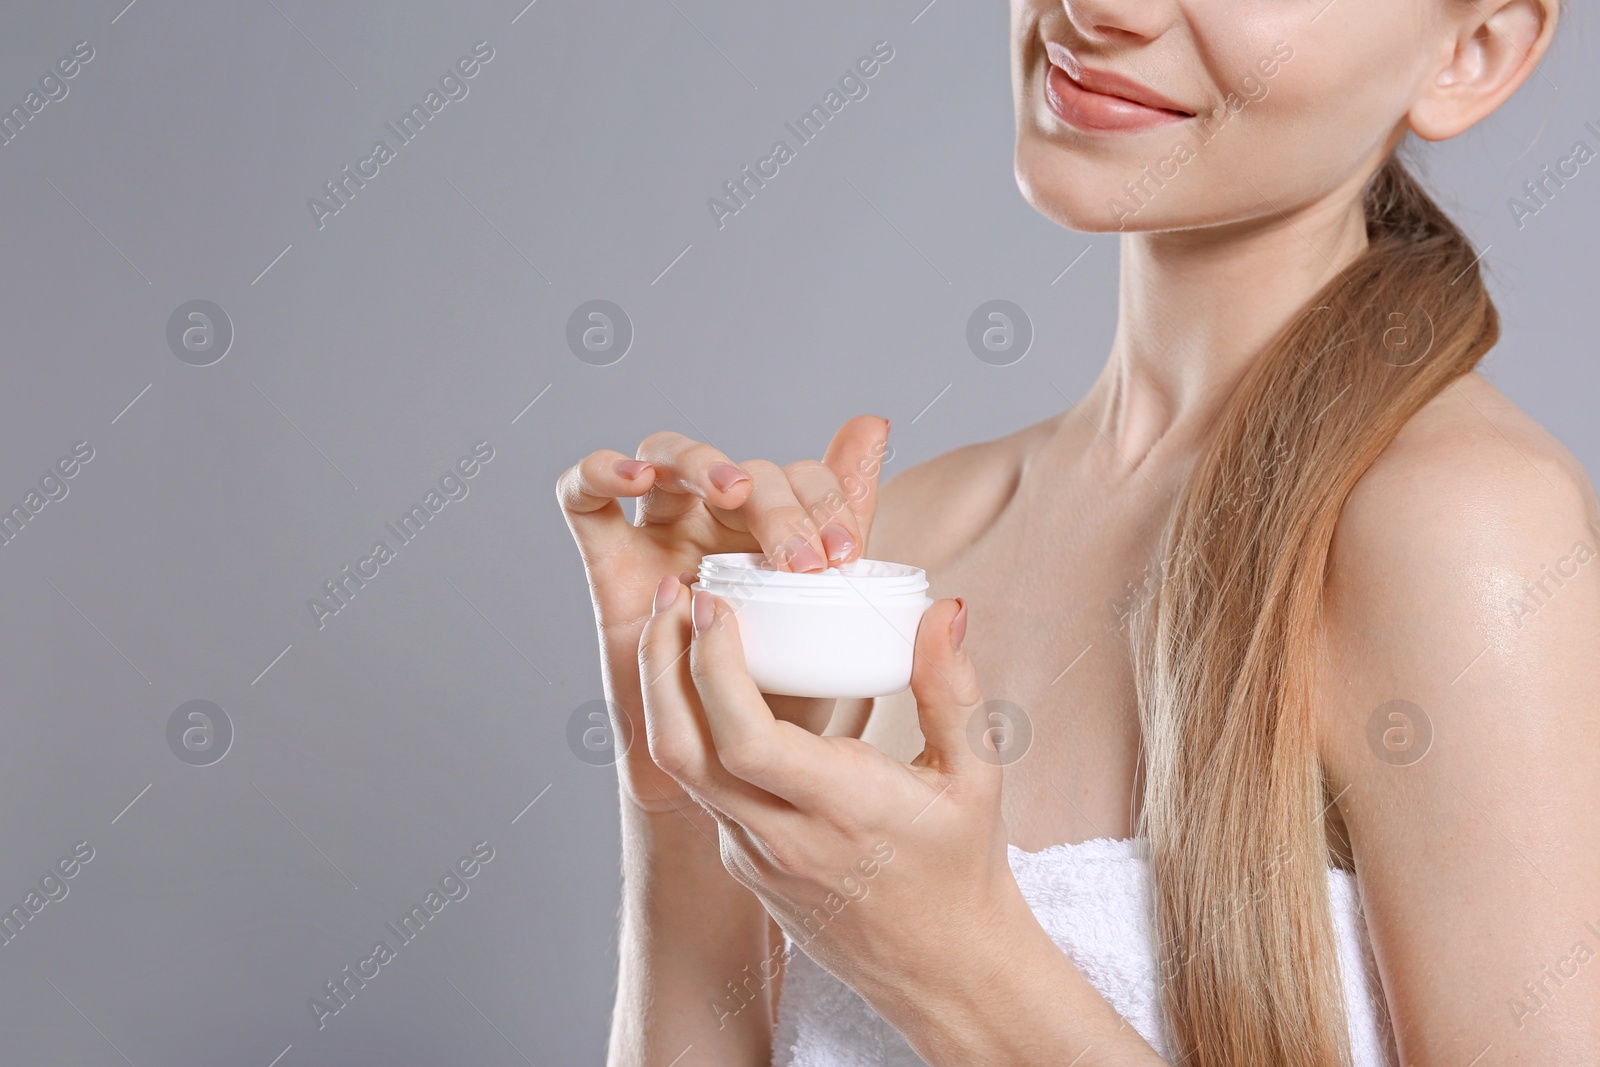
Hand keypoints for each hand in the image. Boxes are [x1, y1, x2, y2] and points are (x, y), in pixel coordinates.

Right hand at [556, 415, 890, 812]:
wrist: (739, 786)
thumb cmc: (804, 719)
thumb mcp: (868, 677)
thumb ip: (921, 658)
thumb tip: (948, 606)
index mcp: (790, 534)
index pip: (807, 480)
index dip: (829, 500)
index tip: (847, 557)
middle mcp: (724, 524)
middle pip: (744, 470)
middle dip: (777, 497)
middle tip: (804, 555)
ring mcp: (663, 533)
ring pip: (670, 457)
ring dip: (701, 461)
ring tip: (735, 492)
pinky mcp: (608, 560)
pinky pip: (584, 499)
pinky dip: (599, 470)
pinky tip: (635, 478)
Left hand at [638, 580, 1029, 1011]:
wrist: (943, 972)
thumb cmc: (962, 870)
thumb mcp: (975, 777)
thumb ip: (952, 688)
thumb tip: (944, 608)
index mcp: (843, 810)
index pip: (745, 740)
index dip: (713, 667)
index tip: (712, 604)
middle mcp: (783, 839)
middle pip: (682, 751)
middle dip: (662, 663)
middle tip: (676, 594)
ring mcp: (755, 858)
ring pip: (682, 771)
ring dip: (667, 691)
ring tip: (682, 626)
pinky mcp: (745, 865)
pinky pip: (703, 788)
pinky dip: (694, 727)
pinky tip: (712, 684)